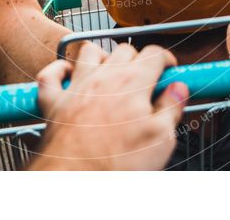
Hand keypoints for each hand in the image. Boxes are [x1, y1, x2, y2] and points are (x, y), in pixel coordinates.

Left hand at [29, 43, 189, 170]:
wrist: (74, 180)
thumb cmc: (116, 163)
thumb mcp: (161, 139)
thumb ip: (171, 108)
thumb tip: (178, 89)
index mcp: (132, 83)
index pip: (154, 53)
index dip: (166, 59)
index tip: (168, 71)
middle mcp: (103, 77)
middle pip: (125, 49)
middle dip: (138, 59)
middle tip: (145, 80)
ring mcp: (76, 87)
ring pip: (89, 51)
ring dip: (102, 57)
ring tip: (111, 73)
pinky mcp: (54, 101)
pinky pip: (51, 73)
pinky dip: (59, 69)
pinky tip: (68, 75)